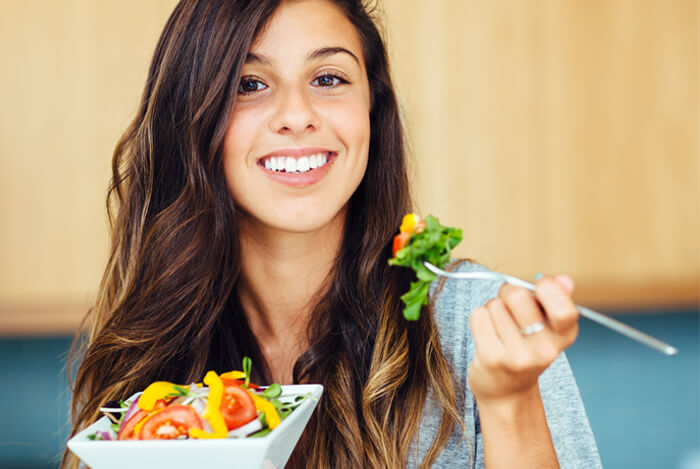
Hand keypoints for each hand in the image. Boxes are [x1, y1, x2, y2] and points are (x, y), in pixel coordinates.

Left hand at [468, 274, 578, 404]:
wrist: (507, 391)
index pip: (564, 308)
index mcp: (564, 336)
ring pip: (494, 305)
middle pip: (518, 296)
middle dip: (508, 292)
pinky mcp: (492, 359)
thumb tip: (563, 280)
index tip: (539, 285)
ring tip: (499, 326)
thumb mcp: (547, 327)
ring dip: (492, 309)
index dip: (548, 287)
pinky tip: (487, 334)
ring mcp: (518, 357)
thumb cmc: (526, 349)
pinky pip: (479, 316)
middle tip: (508, 304)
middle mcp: (545, 349)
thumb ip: (555, 299)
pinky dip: (479, 319)